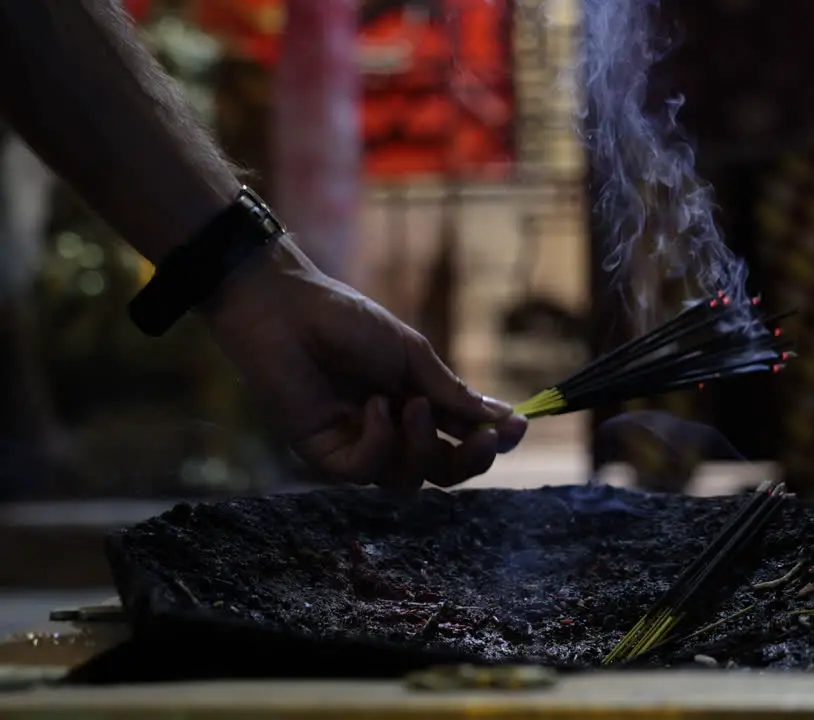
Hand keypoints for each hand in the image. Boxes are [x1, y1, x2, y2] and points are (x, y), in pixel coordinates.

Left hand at [200, 238, 526, 497]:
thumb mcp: (413, 355)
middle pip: (443, 473)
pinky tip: (373, 407)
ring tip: (411, 405)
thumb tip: (504, 419)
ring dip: (421, 446)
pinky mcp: (326, 457)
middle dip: (469, 460)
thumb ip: (453, 393)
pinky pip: (367, 471)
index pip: (463, 440)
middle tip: (483, 438)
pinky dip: (381, 442)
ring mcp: (360, 447)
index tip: (520, 427)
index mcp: (419, 404)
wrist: (286, 310)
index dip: (492, 441)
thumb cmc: (348, 321)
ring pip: (409, 481)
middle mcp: (394, 433)